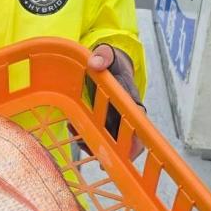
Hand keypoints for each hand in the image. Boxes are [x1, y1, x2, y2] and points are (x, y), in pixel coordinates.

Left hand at [87, 45, 145, 160]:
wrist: (106, 61)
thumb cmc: (110, 59)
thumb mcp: (108, 53)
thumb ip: (104, 56)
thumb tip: (95, 64)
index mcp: (130, 99)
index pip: (138, 124)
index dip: (136, 142)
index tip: (130, 154)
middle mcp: (125, 113)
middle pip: (124, 139)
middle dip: (111, 150)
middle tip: (97, 157)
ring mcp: (113, 119)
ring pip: (108, 140)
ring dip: (94, 143)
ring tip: (77, 135)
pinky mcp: (101, 120)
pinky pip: (96, 133)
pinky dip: (85, 135)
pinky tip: (73, 127)